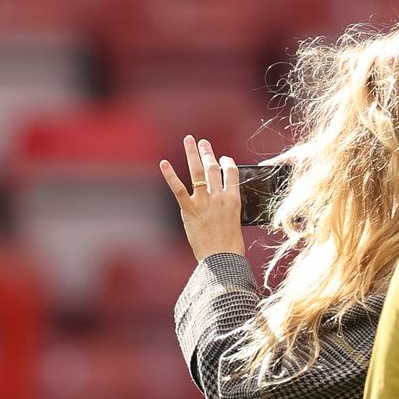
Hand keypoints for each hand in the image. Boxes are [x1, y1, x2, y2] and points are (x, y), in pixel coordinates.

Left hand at [160, 135, 245, 261]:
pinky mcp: (189, 210)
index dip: (227, 162)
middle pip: (214, 168)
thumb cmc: (229, 246)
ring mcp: (204, 202)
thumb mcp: (235, 223)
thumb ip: (227, 210)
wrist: (222, 258)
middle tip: (202, 142)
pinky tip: (164, 164)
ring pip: (198, 172)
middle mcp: (220, 196)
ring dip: (193, 154)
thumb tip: (222, 205)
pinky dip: (170, 176)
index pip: (232, 173)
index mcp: (234, 199)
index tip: (222, 157)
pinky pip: (178, 189)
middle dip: (207, 153)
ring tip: (189, 140)